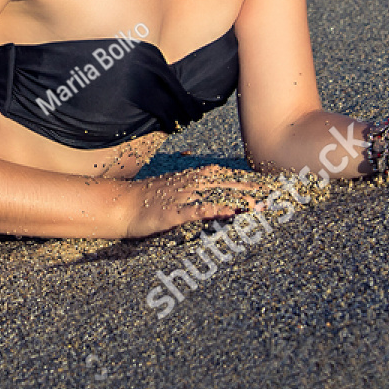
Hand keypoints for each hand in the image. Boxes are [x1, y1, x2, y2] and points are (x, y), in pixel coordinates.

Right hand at [122, 166, 269, 238]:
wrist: (119, 205)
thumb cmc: (143, 200)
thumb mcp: (169, 188)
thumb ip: (189, 186)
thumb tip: (208, 182)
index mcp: (187, 179)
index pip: (219, 175)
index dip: (239, 178)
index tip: (260, 183)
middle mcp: (187, 184)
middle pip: (222, 183)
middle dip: (245, 188)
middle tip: (269, 195)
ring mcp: (180, 197)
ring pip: (213, 194)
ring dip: (236, 199)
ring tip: (257, 205)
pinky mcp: (173, 212)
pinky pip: (197, 210)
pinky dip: (215, 210)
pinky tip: (230, 213)